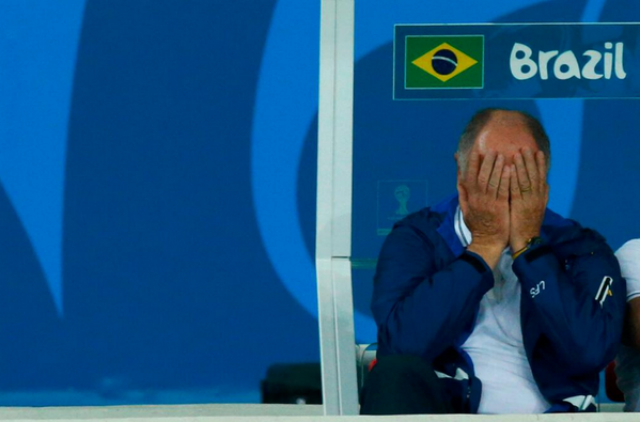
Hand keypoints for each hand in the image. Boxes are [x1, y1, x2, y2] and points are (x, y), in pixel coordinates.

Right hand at [458, 151, 510, 267]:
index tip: (475, 150)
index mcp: (469, 197)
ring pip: (492, 181)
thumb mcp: (465, 206)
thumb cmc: (477, 223)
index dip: (472, 162)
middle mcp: (478, 198)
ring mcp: (489, 203)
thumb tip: (459, 174)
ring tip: (502, 155)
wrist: (487, 240)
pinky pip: (502, 190)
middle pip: (481, 176)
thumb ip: (462, 190)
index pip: (469, 176)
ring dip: (497, 167)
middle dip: (487, 162)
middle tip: (493, 149)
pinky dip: (505, 179)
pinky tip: (509, 169)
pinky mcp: (500, 208)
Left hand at [509, 148, 548, 251]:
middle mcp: (537, 197)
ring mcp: (528, 201)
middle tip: (526, 147)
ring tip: (518, 153)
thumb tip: (546, 184)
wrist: (527, 240)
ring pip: (526, 179)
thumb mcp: (539, 208)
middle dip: (530, 160)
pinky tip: (510, 168)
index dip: (540, 164)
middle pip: (534, 175)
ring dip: (522, 165)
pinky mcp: (519, 206)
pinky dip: (514, 178)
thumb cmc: (529, 224)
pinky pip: (516, 189)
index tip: (538, 152)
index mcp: (541, 197)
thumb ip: (542, 196)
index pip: (542, 176)